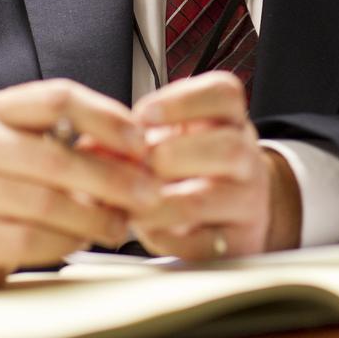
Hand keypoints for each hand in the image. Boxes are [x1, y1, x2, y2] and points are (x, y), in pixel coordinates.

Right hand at [0, 79, 158, 288]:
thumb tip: (141, 154)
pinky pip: (27, 239)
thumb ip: (79, 146)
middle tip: (148, 196)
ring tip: (119, 226)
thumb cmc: (0, 190)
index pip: (57, 97)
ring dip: (94, 217)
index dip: (106, 117)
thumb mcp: (31, 152)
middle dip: (113, 179)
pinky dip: (64, 243)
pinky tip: (80, 243)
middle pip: (57, 156)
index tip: (140, 143)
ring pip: (45, 202)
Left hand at [130, 71, 300, 258]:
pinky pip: (203, 243)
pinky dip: (167, 238)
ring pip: (207, 198)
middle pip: (228, 147)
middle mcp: (247, 156)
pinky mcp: (238, 242)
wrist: (234, 207)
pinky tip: (149, 228)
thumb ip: (135, 135)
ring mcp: (247, 201)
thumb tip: (91, 145)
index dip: (182, 102)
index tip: (144, 115)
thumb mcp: (171, 136)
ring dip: (159, 200)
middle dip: (171, 155)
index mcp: (230, 119)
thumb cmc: (193, 164)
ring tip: (133, 201)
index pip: (224, 94)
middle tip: (138, 164)